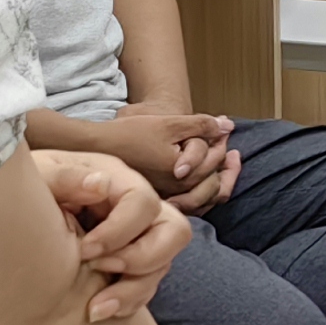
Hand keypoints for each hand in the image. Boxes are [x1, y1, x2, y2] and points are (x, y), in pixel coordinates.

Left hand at [27, 148, 189, 321]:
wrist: (6, 218)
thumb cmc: (22, 191)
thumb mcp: (35, 176)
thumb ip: (64, 177)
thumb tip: (100, 184)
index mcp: (113, 178)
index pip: (143, 202)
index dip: (121, 230)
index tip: (85, 250)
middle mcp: (133, 207)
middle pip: (174, 231)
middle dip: (143, 259)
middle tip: (100, 270)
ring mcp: (136, 236)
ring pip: (163, 264)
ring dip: (134, 290)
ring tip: (95, 308)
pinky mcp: (129, 263)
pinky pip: (147, 286)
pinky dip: (128, 303)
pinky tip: (97, 311)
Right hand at [68, 106, 237, 203]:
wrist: (96, 149)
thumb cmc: (130, 134)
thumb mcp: (169, 124)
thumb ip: (201, 125)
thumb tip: (228, 125)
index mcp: (184, 176)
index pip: (215, 163)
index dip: (221, 143)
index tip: (222, 129)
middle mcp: (178, 192)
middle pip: (214, 181)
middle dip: (223, 161)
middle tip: (226, 144)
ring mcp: (169, 198)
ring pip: (204, 194)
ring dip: (215, 175)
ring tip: (217, 156)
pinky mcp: (160, 199)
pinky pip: (189, 199)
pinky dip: (200, 186)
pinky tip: (197, 170)